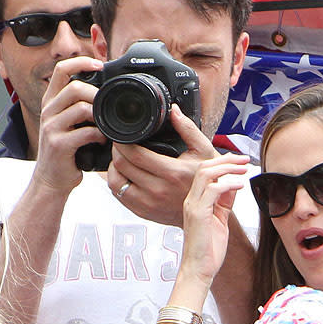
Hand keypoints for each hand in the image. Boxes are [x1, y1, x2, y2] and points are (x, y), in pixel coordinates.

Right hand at [33, 55, 106, 196]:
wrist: (51, 180)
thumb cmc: (65, 152)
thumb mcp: (68, 124)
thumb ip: (79, 108)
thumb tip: (105, 94)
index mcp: (51, 102)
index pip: (61, 70)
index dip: (81, 62)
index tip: (100, 64)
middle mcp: (48, 111)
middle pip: (75, 87)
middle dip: (96, 93)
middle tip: (107, 105)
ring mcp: (52, 127)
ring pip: (81, 108)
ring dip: (100, 116)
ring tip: (106, 126)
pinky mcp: (59, 144)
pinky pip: (85, 132)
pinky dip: (99, 135)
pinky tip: (102, 140)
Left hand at [107, 105, 219, 225]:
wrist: (208, 209)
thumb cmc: (207, 181)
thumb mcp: (204, 151)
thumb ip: (188, 129)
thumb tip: (174, 111)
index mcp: (172, 172)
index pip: (134, 154)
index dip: (122, 142)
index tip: (123, 136)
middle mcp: (158, 190)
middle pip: (121, 166)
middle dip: (116, 151)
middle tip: (121, 145)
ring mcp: (149, 204)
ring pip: (116, 183)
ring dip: (114, 168)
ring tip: (122, 160)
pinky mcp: (144, 213)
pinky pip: (120, 197)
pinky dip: (118, 184)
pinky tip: (126, 176)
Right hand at [179, 154, 249, 286]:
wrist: (198, 269)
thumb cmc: (208, 250)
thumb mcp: (220, 220)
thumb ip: (224, 202)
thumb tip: (233, 185)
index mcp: (195, 201)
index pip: (205, 172)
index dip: (223, 162)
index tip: (239, 161)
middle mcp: (191, 201)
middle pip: (204, 168)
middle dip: (226, 160)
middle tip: (244, 160)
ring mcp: (193, 206)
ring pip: (206, 174)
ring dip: (227, 168)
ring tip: (243, 169)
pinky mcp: (199, 214)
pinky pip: (213, 190)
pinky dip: (228, 184)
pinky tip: (240, 185)